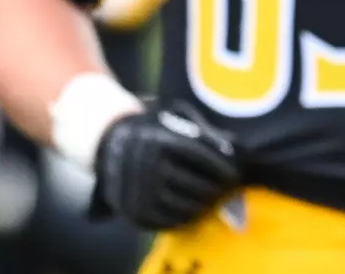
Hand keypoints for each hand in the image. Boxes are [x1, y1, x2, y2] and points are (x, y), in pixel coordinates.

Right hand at [92, 102, 239, 229]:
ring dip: (205, 205)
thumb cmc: (155, 133)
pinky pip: (169, 221)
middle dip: (217, 189)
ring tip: (215, 199)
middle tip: (228, 189)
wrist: (110, 149)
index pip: (199, 155)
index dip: (221, 166)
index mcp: (157, 140)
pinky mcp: (134, 213)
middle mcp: (146, 166)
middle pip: (196, 184)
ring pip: (185, 205)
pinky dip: (186, 218)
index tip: (234, 173)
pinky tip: (195, 210)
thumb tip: (232, 149)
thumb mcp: (174, 122)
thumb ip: (202, 133)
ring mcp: (138, 192)